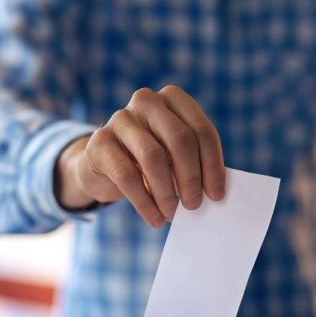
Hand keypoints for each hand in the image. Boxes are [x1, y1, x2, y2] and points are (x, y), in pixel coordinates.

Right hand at [56, 85, 224, 227]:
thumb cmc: (150, 161)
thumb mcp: (175, 155)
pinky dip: (145, 203)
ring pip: (153, 157)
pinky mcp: (99, 142)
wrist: (102, 165)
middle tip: (194, 205)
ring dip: (167, 192)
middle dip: (191, 177)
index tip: (216, 194)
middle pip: (180, 140)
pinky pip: (127, 176)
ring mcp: (120, 118)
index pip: (201, 130)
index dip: (212, 165)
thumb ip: (195, 163)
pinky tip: (155, 218)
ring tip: (173, 214)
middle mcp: (147, 100)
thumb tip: (215, 191)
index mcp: (173, 98)